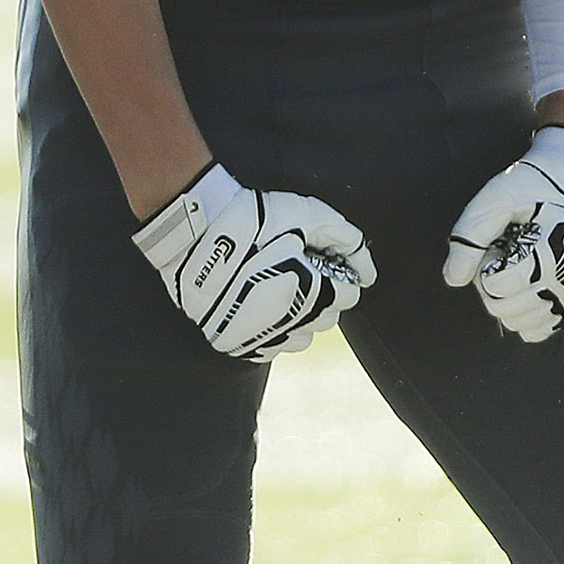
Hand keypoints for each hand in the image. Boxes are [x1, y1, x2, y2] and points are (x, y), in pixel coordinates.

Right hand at [132, 163, 375, 360]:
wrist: (194, 230)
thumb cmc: (254, 218)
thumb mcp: (308, 213)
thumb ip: (346, 241)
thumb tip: (369, 274)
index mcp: (313, 291)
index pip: (349, 295)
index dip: (336, 274)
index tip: (319, 261)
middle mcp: (290, 321)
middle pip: (328, 319)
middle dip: (321, 296)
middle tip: (297, 271)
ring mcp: (260, 334)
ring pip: (301, 340)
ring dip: (299, 319)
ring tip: (277, 290)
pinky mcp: (234, 342)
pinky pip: (267, 350)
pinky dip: (270, 333)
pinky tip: (257, 306)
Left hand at [445, 124, 563, 342]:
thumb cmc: (533, 186)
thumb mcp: (495, 200)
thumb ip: (469, 238)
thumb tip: (453, 280)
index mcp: (554, 252)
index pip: (496, 287)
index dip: (487, 263)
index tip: (501, 240)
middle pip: (504, 309)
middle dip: (494, 284)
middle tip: (509, 251)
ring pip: (520, 324)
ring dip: (509, 298)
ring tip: (522, 264)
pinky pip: (541, 330)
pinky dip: (526, 314)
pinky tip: (528, 285)